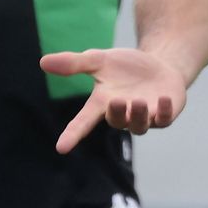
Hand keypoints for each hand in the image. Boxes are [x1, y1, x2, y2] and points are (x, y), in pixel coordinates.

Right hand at [40, 47, 188, 153]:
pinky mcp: (163, 115)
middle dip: (117, 113)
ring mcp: (144, 117)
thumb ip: (74, 63)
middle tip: (117, 101)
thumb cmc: (126, 67)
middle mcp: (123, 114)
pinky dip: (164, 112)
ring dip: (139, 115)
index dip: (72, 134)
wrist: (159, 66)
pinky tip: (164, 100)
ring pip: (139, 126)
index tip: (61, 147)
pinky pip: (164, 119)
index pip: (83, 122)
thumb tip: (42, 62)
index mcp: (103, 103)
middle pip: (116, 121)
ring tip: (139, 102)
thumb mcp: (100, 60)